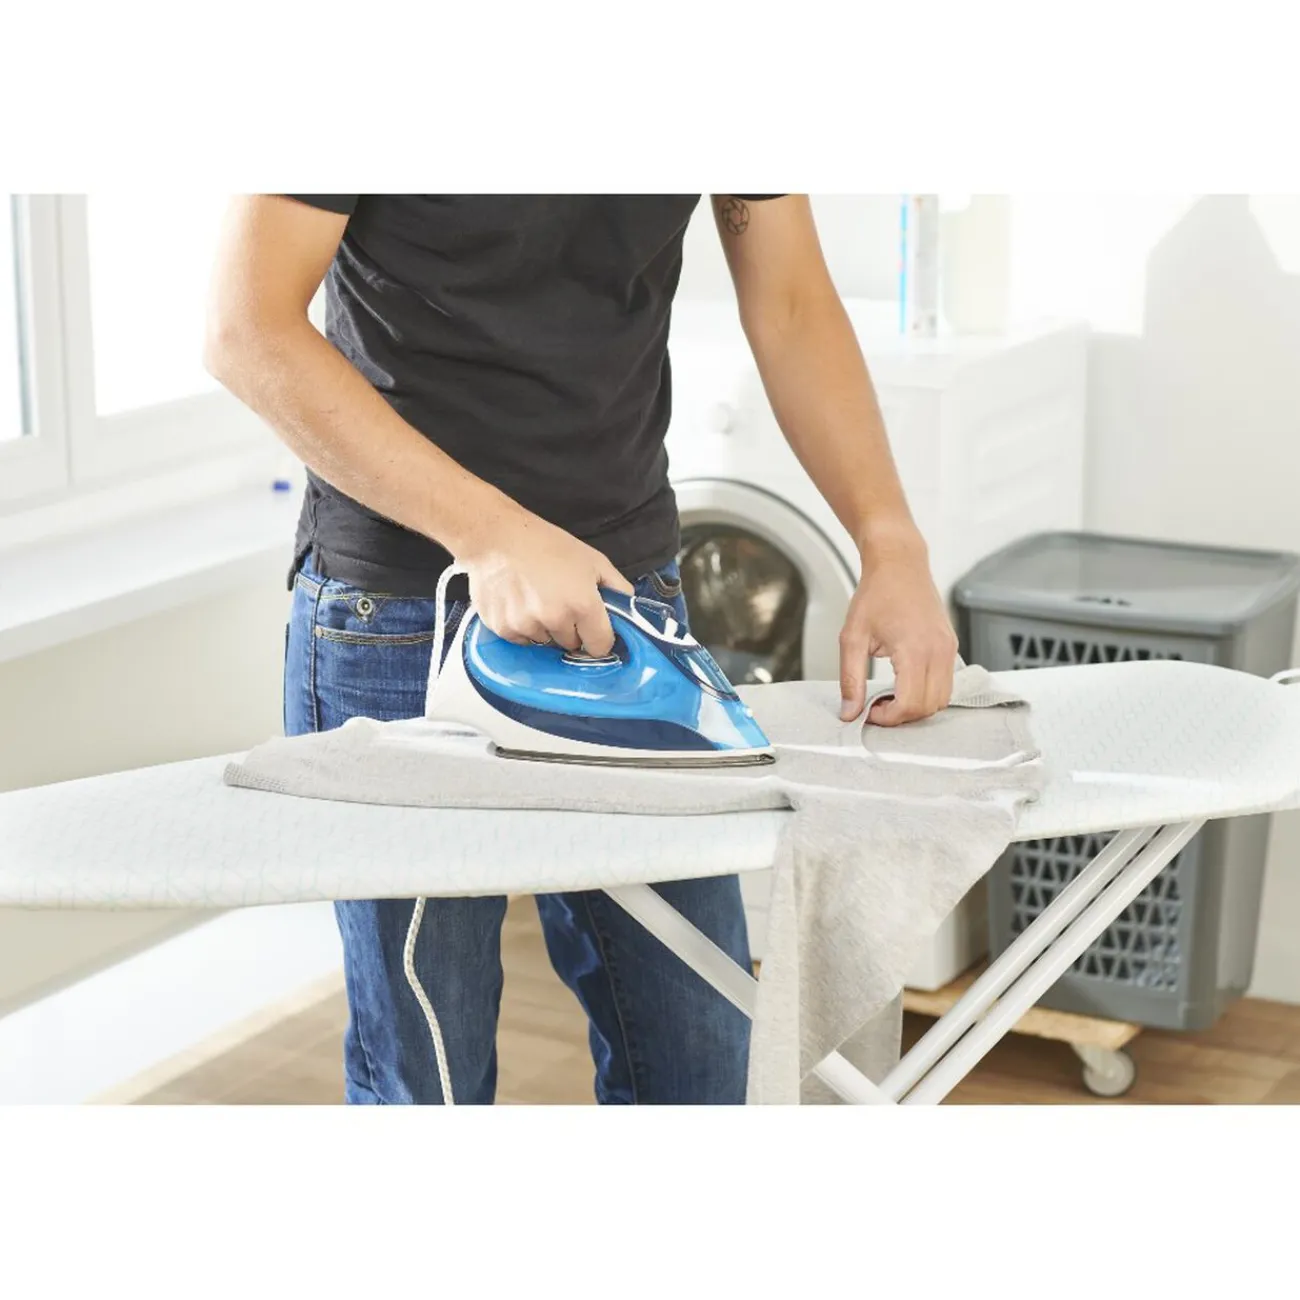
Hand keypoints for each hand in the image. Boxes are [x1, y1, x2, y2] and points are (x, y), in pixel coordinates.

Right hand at [460, 507, 633, 656]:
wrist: (497, 536)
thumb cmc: (546, 544)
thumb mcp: (592, 559)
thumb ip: (617, 587)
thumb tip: (629, 608)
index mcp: (583, 605)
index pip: (600, 647)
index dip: (599, 638)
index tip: (593, 629)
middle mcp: (555, 620)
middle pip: (571, 645)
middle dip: (571, 630)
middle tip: (561, 603)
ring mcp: (527, 626)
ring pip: (545, 643)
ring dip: (545, 629)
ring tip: (536, 600)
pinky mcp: (503, 629)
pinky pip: (521, 640)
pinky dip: (523, 628)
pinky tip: (519, 603)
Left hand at [839, 531, 958, 725]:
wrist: (900, 564)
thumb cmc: (877, 593)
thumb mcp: (852, 638)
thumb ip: (850, 679)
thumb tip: (850, 711)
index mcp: (914, 650)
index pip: (910, 704)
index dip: (888, 717)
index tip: (870, 711)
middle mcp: (938, 651)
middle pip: (928, 707)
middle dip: (902, 716)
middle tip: (877, 706)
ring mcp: (949, 649)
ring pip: (941, 699)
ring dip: (916, 706)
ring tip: (890, 694)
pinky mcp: (951, 646)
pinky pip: (946, 683)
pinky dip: (927, 692)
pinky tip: (903, 682)